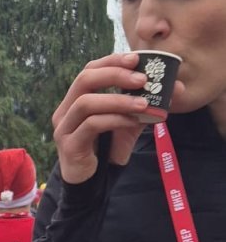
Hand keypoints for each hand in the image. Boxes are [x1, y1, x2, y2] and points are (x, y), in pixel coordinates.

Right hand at [53, 52, 185, 183]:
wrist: (95, 182)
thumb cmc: (108, 149)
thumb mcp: (128, 122)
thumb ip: (145, 105)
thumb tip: (176, 88)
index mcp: (76, 99)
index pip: (90, 70)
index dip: (111, 61)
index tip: (136, 58)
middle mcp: (65, 110)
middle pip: (84, 79)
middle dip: (115, 74)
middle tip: (142, 79)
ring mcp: (64, 127)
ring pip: (87, 102)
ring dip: (118, 100)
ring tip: (143, 104)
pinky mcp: (69, 145)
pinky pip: (92, 125)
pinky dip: (115, 120)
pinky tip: (132, 122)